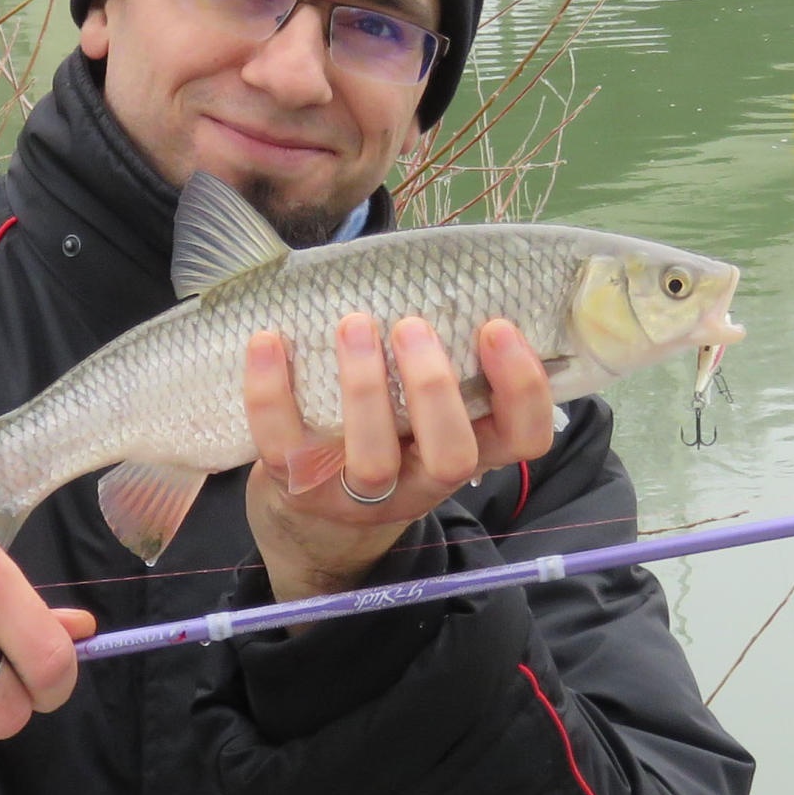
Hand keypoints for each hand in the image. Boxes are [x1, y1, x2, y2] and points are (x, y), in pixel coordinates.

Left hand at [243, 315, 555, 602]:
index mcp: (466, 452)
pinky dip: (270, 390)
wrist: (313, 516)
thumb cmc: (385, 434)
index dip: (522, 387)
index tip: (496, 326)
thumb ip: (445, 367)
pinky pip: (283, 445)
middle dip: (434, 387)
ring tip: (354, 324)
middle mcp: (420, 483)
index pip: (524, 438)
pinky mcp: (298, 488)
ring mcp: (357, 496)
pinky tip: (269, 340)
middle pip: (451, 457)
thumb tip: (443, 277)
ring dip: (364, 388)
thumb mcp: (425, 413)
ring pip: (373, 461)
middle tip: (412, 326)